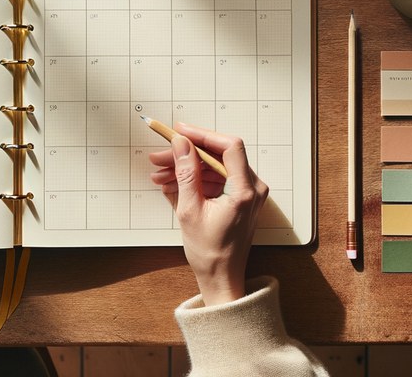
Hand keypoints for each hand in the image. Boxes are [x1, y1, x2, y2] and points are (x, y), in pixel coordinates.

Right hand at [148, 123, 268, 305]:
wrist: (221, 279)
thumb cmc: (210, 253)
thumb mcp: (190, 211)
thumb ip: (186, 173)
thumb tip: (180, 144)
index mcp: (244, 191)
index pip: (229, 146)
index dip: (203, 135)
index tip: (180, 131)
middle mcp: (252, 189)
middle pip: (218, 156)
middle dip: (187, 154)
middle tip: (160, 155)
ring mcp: (247, 193)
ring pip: (213, 167)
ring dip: (186, 168)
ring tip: (159, 173)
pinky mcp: (239, 198)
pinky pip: (215, 180)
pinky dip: (194, 180)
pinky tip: (170, 183)